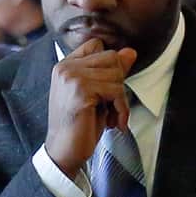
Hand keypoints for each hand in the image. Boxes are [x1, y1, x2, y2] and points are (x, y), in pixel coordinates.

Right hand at [45, 39, 136, 178]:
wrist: (64, 151)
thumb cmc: (80, 125)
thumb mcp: (99, 95)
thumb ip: (112, 72)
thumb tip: (131, 51)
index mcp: (66, 65)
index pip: (97, 45)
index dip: (110, 65)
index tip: (108, 90)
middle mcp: (66, 67)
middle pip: (111, 57)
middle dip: (118, 83)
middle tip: (111, 106)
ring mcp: (72, 77)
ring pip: (116, 74)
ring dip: (120, 100)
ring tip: (110, 116)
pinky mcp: (81, 90)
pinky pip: (116, 90)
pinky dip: (122, 109)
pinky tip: (114, 123)